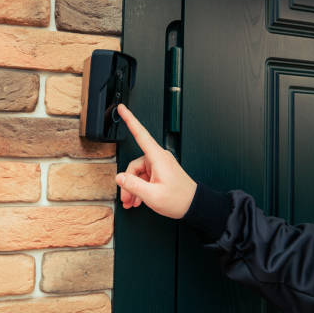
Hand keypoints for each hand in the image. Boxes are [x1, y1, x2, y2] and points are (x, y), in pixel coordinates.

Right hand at [115, 104, 196, 218]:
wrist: (193, 205)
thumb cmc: (179, 199)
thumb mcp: (152, 195)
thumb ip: (133, 185)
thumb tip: (120, 177)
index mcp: (158, 157)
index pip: (140, 134)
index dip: (130, 119)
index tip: (122, 109)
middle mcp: (158, 158)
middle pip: (134, 165)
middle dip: (128, 182)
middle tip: (126, 197)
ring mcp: (159, 165)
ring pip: (137, 173)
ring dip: (133, 188)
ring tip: (132, 202)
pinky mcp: (160, 171)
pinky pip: (144, 177)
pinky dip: (139, 188)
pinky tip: (138, 199)